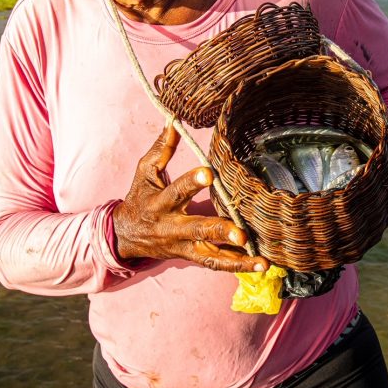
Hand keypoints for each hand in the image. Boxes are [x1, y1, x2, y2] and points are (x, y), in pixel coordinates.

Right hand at [113, 122, 268, 272]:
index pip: (177, 191)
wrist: (126, 235)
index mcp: (161, 202)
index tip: (209, 173)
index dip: (192, 182)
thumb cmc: (140, 197)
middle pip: (198, 229)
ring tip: (262, 262)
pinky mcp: (192, 256)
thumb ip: (161, 148)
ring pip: (211, 256)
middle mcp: (173, 227)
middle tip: (241, 233)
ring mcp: (184, 245)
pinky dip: (238, 267)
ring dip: (237, 261)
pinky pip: (216, 264)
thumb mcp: (145, 172)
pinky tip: (261, 266)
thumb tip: (174, 120)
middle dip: (220, 231)